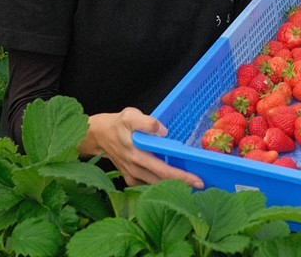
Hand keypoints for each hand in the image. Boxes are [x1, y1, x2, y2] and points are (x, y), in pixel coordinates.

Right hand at [81, 107, 204, 188]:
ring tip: (190, 184)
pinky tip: (170, 182)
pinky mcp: (129, 178)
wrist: (98, 135)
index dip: (181, 177)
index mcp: (138, 154)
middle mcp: (136, 168)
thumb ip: (146, 122)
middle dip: (183, 184)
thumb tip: (163, 131)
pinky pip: (147, 185)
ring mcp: (132, 175)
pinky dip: (159, 185)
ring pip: (155, 185)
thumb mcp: (130, 115)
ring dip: (172, 186)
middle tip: (202, 185)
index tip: (198, 180)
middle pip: (163, 181)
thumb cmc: (118, 123)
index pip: (164, 170)